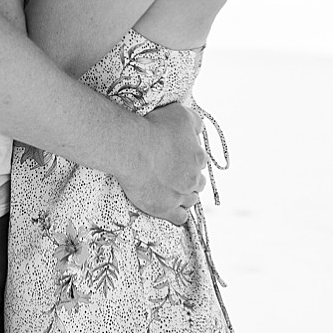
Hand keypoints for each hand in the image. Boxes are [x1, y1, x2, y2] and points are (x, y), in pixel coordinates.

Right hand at [117, 101, 207, 226]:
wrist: (132, 149)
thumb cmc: (154, 127)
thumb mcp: (180, 114)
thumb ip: (195, 121)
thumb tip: (199, 129)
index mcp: (199, 157)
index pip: (200, 162)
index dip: (189, 159)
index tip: (177, 157)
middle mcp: (194, 179)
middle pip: (198, 183)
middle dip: (189, 179)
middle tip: (174, 174)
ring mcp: (181, 196)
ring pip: (191, 200)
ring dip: (185, 196)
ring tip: (173, 191)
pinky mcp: (166, 210)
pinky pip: (180, 218)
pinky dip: (179, 214)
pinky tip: (172, 208)